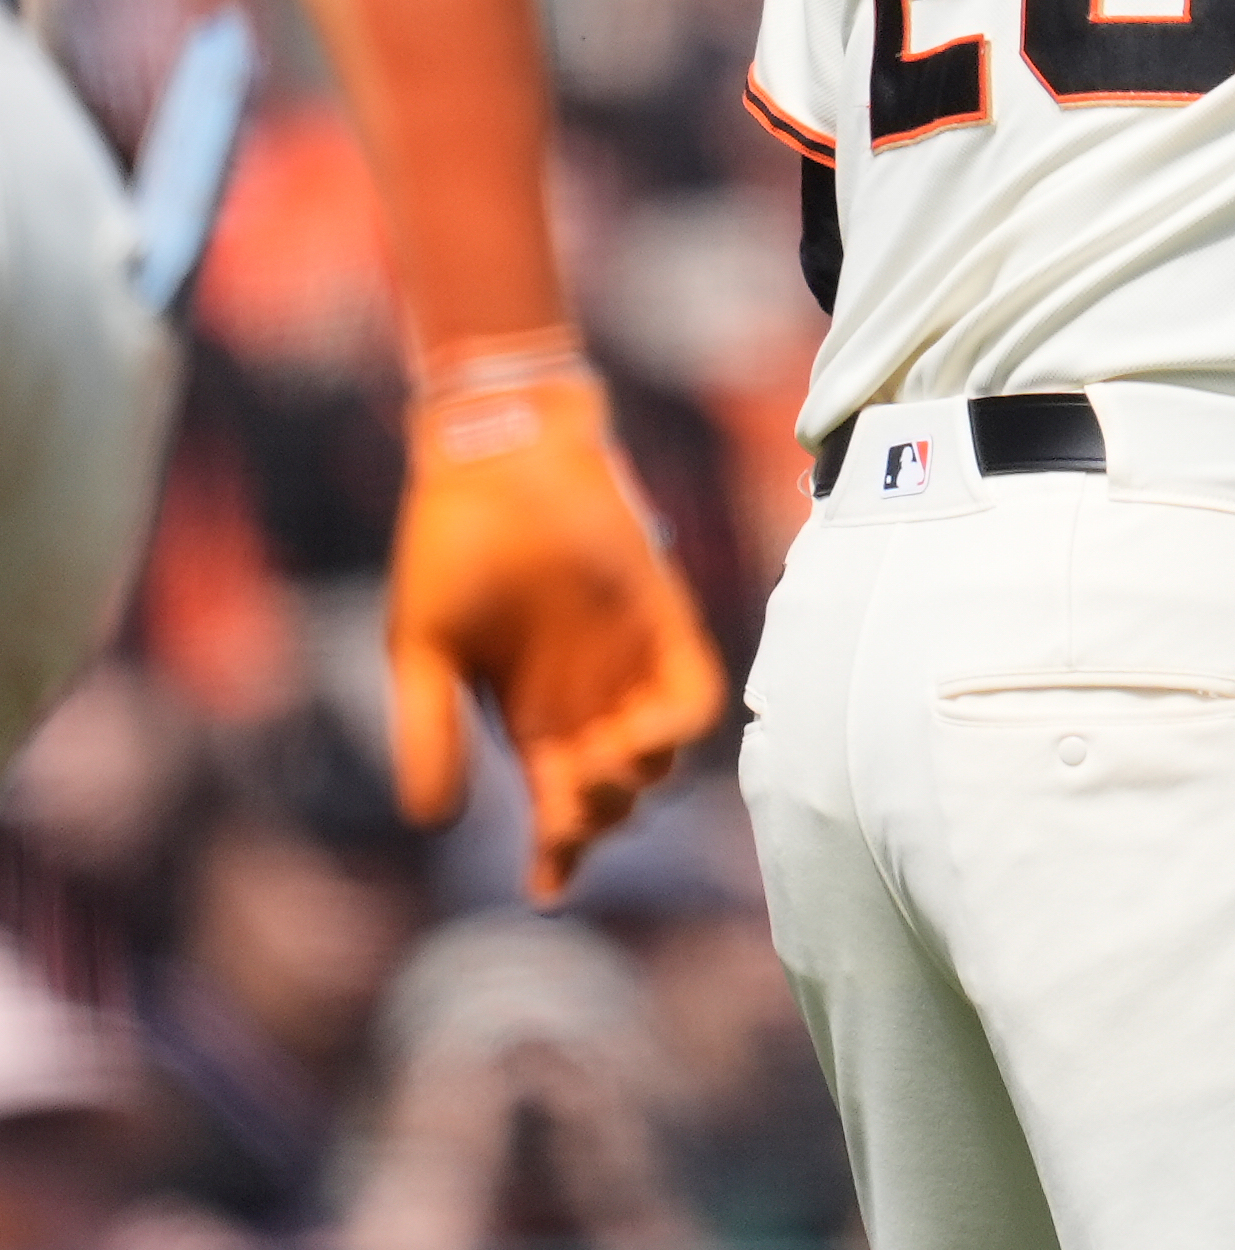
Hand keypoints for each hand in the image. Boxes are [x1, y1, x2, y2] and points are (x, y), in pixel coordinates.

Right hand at [388, 350, 725, 902]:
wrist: (496, 464)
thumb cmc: (449, 551)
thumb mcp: (421, 652)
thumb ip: (428, 732)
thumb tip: (434, 822)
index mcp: (530, 719)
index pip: (556, 808)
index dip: (558, 853)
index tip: (549, 888)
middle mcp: (587, 701)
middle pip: (612, 793)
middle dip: (596, 819)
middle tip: (569, 811)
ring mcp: (629, 662)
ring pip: (655, 754)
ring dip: (634, 779)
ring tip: (597, 770)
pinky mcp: (665, 620)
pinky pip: (694, 690)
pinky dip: (679, 723)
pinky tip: (644, 732)